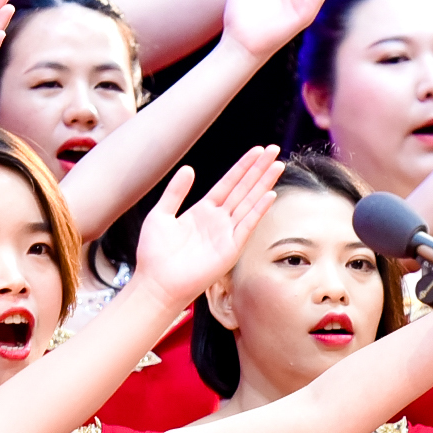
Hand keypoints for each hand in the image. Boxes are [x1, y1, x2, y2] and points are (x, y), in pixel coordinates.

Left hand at [131, 147, 283, 306]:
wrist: (156, 282)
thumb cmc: (154, 254)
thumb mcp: (160, 215)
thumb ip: (175, 192)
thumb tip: (188, 168)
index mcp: (203, 211)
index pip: (229, 183)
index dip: (243, 166)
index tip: (257, 150)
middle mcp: (218, 220)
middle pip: (244, 189)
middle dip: (259, 170)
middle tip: (274, 150)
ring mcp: (226, 234)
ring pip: (249, 203)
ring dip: (264, 184)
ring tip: (278, 165)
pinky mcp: (230, 249)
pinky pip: (247, 225)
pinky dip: (258, 210)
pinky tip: (269, 195)